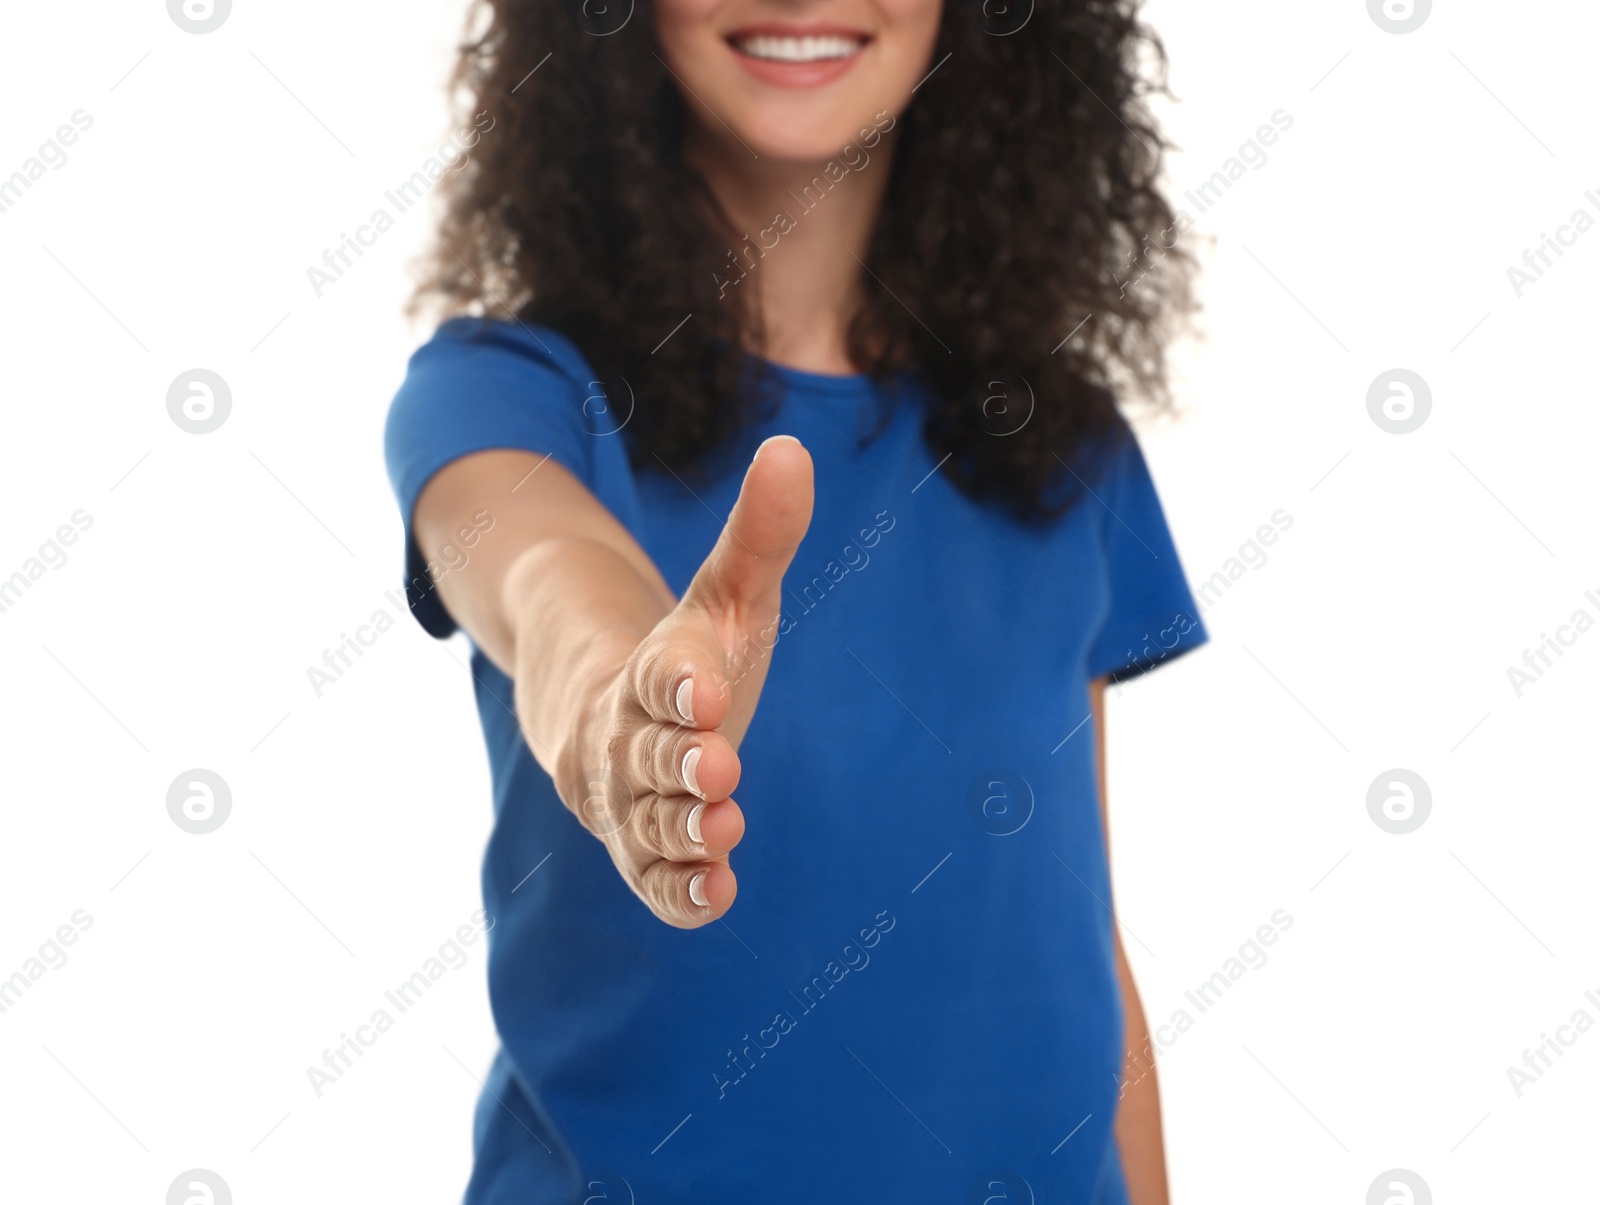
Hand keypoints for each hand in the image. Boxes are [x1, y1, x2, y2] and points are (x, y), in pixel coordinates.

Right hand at [561, 435, 813, 927]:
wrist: (614, 718)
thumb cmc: (693, 654)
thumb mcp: (727, 593)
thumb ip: (760, 534)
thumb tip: (792, 448)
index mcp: (654, 669)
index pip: (661, 673)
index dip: (681, 679)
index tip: (708, 683)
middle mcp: (629, 738)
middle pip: (647, 753)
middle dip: (681, 761)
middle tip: (720, 766)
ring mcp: (630, 802)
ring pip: (646, 821)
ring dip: (683, 829)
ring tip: (724, 829)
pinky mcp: (644, 852)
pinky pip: (653, 879)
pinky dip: (678, 889)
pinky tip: (716, 893)